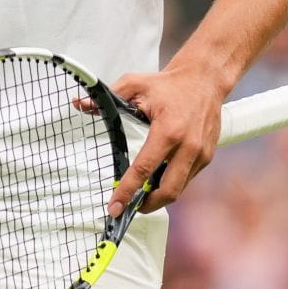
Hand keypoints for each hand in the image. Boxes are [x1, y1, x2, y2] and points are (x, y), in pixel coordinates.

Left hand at [108, 67, 224, 216]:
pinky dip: (171, 184)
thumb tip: (79, 104)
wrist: (204, 80)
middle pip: (168, 191)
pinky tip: (157, 181)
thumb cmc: (169, 85)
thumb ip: (107, 98)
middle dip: (147, 205)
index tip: (114, 207)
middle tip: (128, 208)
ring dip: (159, 197)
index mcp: (168, 131)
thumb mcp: (134, 85)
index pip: (144, 169)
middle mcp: (188, 146)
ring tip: (141, 197)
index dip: (127, 191)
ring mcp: (201, 154)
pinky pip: (187, 179)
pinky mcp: (207, 156)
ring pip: (179, 189)